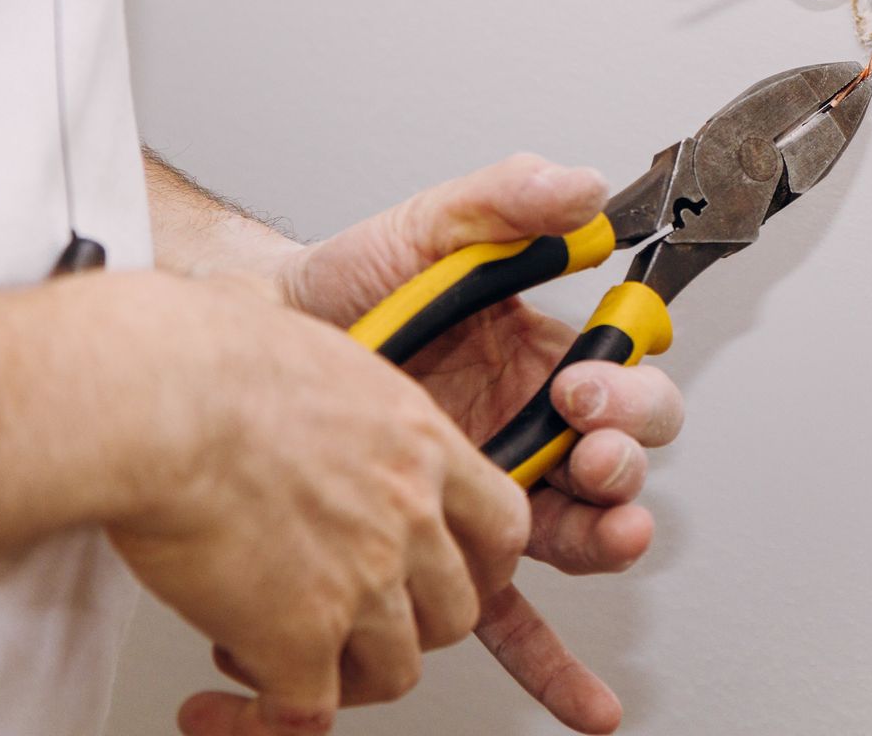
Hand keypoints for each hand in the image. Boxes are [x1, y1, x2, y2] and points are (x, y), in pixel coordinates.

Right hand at [86, 270, 530, 735]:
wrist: (159, 398)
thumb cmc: (202, 354)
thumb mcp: (299, 333)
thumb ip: (314, 364)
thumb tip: (258, 309)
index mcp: (419, 443)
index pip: (504, 523)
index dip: (482, 564)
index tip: (450, 575)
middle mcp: (408, 514)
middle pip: (459, 611)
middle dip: (407, 629)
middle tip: (348, 622)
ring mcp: (364, 580)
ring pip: (395, 671)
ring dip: (340, 676)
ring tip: (272, 655)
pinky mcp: (299, 636)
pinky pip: (306, 713)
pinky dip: (265, 720)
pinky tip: (223, 703)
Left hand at [274, 155, 685, 732]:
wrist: (247, 346)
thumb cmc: (343, 288)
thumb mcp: (429, 230)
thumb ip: (505, 200)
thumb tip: (576, 188)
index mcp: (541, 360)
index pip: (624, 381)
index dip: (621, 392)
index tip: (581, 387)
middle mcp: (530, 432)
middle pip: (618, 464)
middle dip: (621, 463)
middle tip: (587, 454)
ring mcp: (491, 498)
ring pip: (579, 536)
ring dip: (609, 541)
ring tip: (606, 537)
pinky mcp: (446, 553)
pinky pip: (509, 617)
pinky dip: (550, 666)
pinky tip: (580, 700)